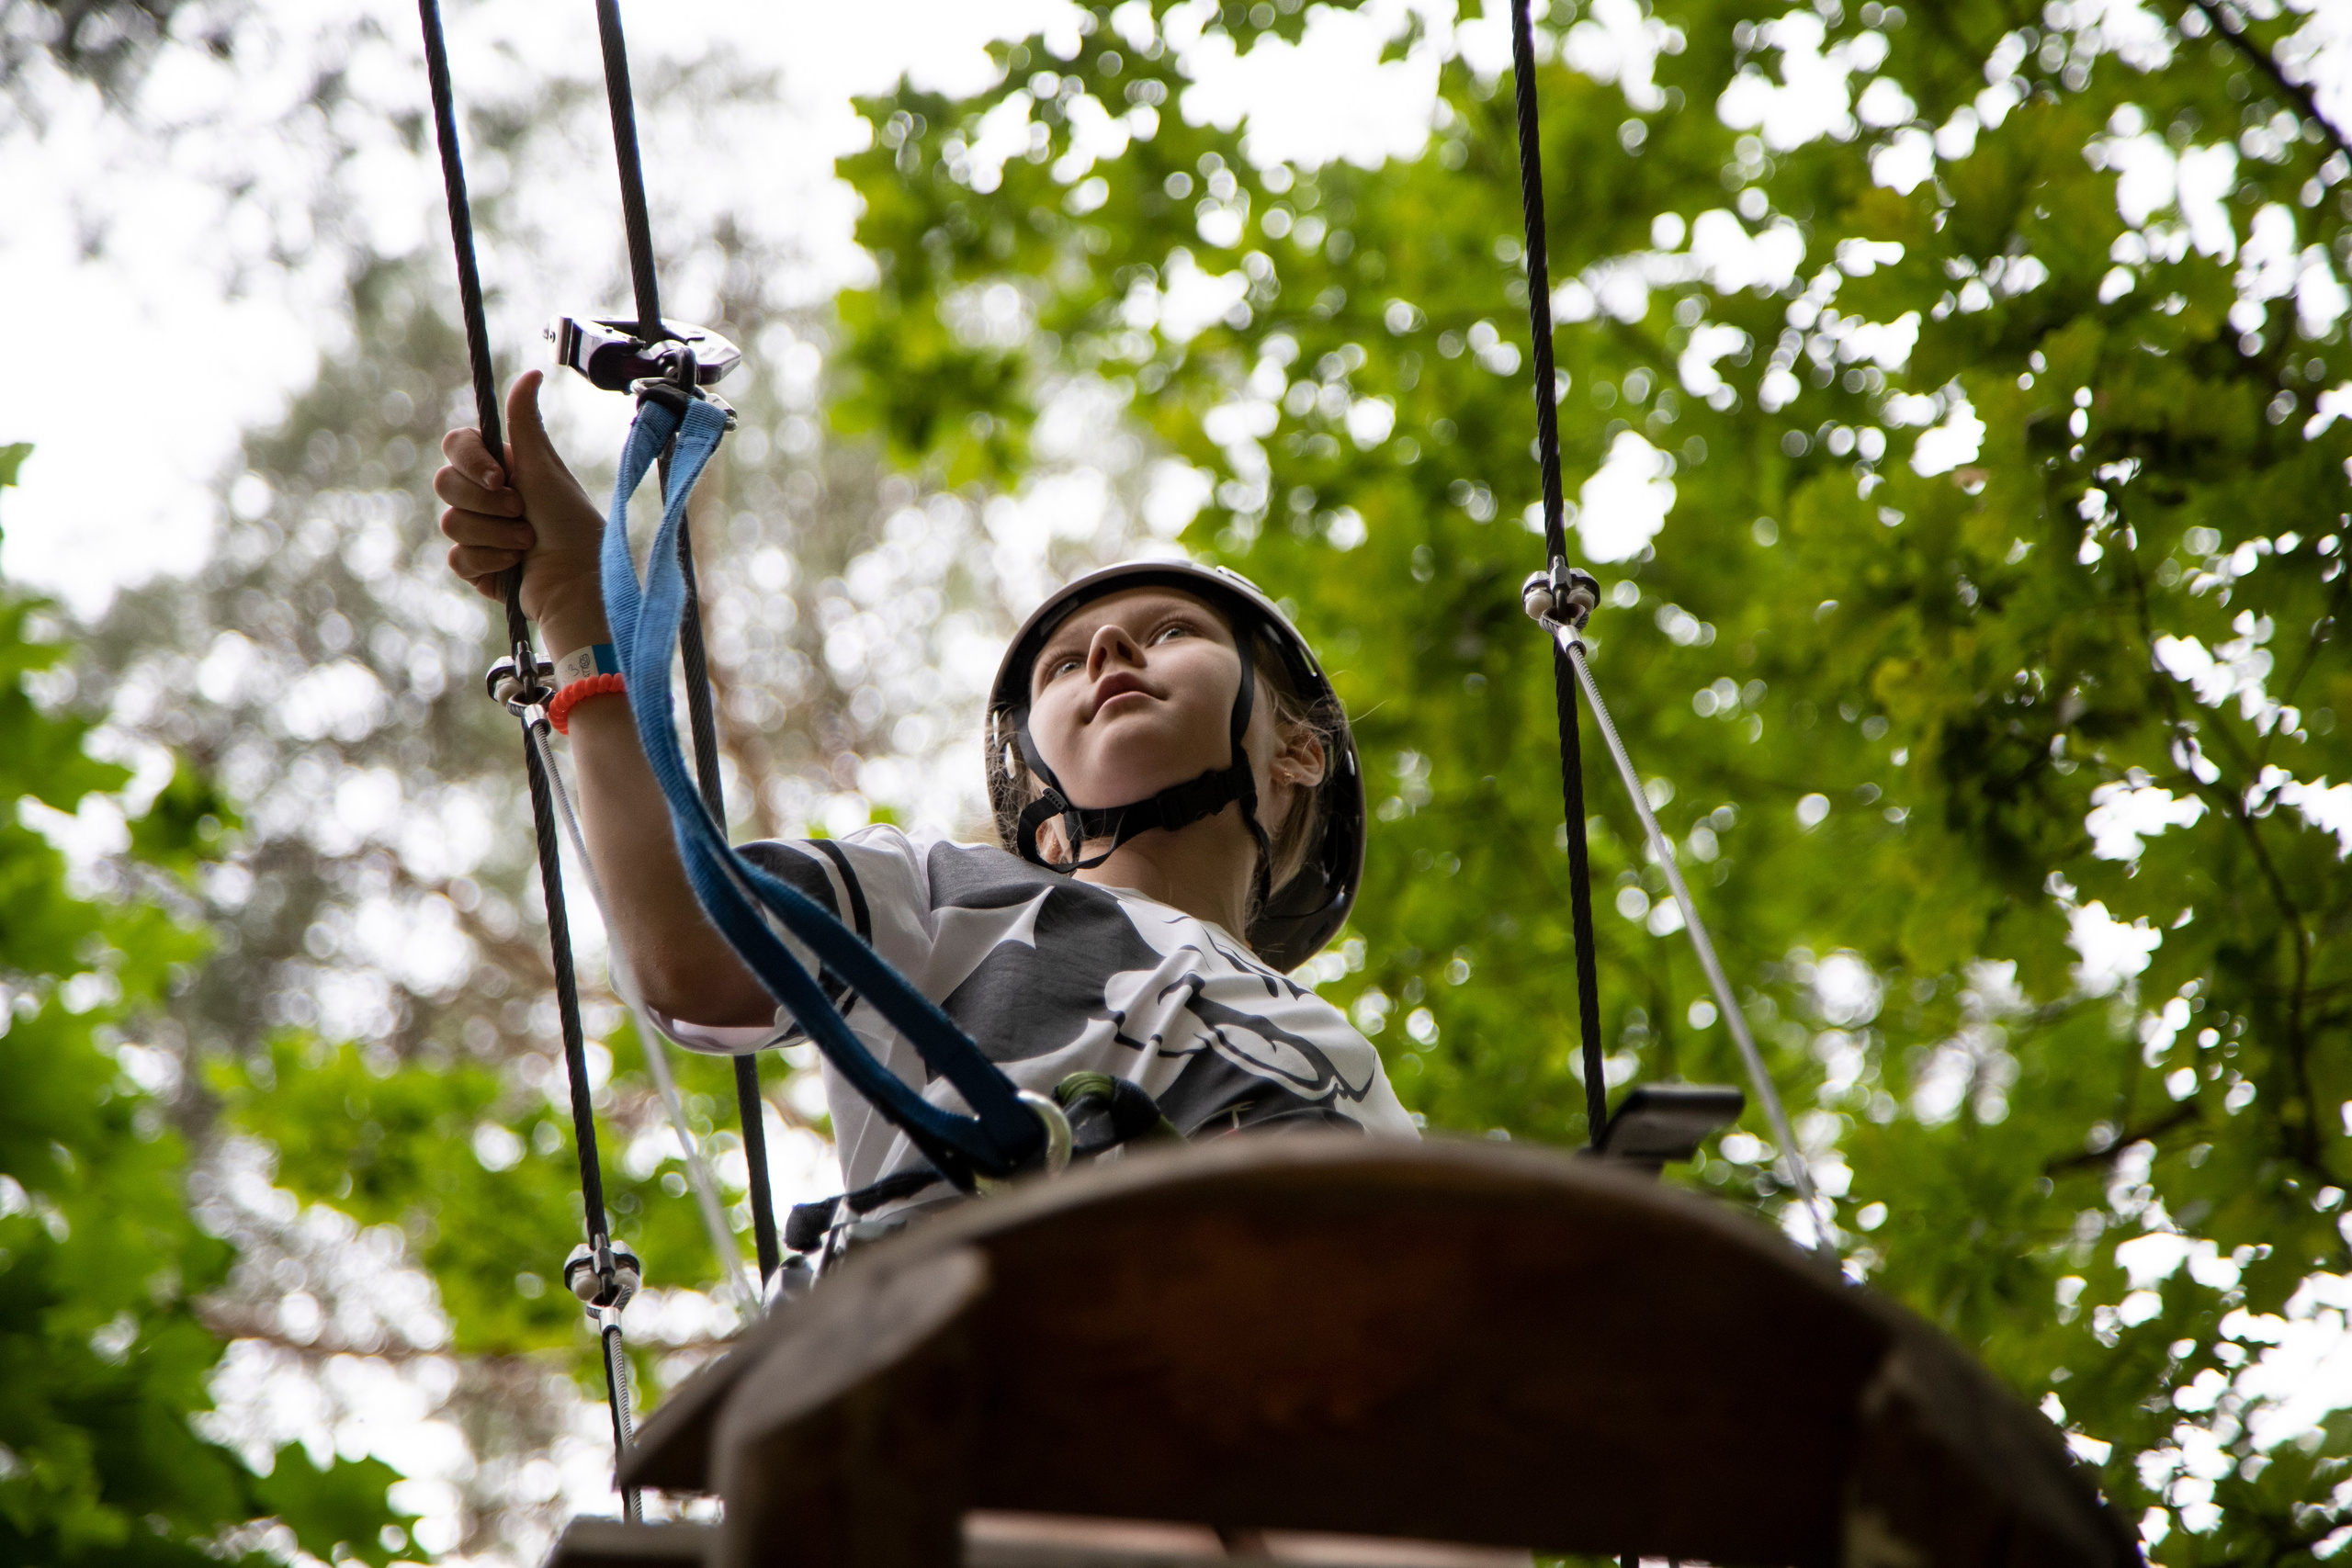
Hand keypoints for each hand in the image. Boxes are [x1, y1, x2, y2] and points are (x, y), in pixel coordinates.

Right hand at [434, 371, 606, 640]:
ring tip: (527, 541)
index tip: (501, 478)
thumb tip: (533, 373)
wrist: (577, 579)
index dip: (471, 462)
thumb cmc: (569, 520)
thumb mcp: (544, 466)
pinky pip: (458, 559)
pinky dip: (489, 561)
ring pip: (451, 523)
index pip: (455, 446)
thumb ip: (525, 421)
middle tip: (522, 511)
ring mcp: (478, 532)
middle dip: (487, 503)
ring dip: (495, 533)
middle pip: (444, 485)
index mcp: (499, 466)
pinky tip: (516, 564)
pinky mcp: (477, 567)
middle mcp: (484, 497)